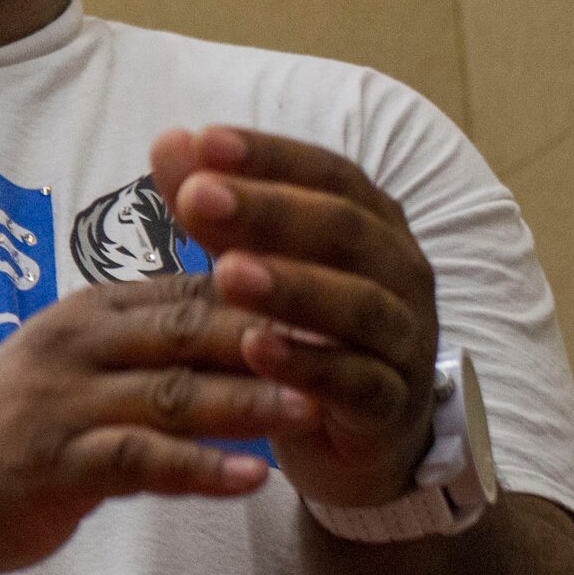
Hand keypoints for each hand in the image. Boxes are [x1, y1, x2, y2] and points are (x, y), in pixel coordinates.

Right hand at [0, 276, 310, 574]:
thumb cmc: (13, 425)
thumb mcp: (78, 363)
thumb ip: (149, 344)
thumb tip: (239, 322)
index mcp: (92, 315)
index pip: (192, 290)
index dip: (267, 295)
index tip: (340, 304)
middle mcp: (77, 345)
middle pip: (190, 331)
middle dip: (270, 338)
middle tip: (346, 348)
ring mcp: (62, 404)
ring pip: (171, 393)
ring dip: (248, 402)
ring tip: (314, 410)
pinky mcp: (51, 465)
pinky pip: (137, 462)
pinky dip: (199, 470)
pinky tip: (251, 480)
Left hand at [149, 126, 438, 509]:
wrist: (348, 434)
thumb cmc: (299, 329)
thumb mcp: (250, 261)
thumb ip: (214, 207)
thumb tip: (168, 141)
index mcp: (371, 223)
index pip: (328, 174)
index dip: (271, 156)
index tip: (206, 140)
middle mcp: (399, 272)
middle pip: (344, 230)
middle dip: (270, 211)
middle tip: (197, 197)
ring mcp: (404, 340)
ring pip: (359, 306)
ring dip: (292, 286)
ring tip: (225, 273)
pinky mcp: (392, 405)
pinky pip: (358, 381)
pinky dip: (308, 365)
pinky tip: (255, 347)